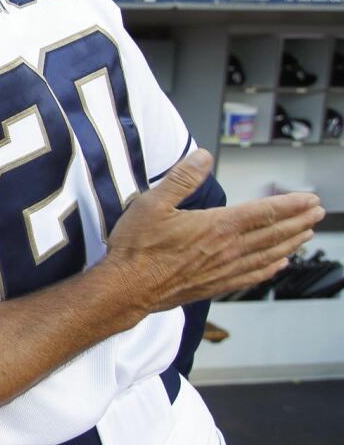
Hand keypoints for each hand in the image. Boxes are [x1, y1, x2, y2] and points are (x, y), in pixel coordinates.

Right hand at [104, 150, 321, 320]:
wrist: (127, 288)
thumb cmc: (138, 248)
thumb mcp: (152, 203)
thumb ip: (182, 178)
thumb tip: (203, 157)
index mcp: (217, 226)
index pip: (264, 212)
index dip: (290, 204)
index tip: (309, 198)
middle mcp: (228, 249)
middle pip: (273, 233)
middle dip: (298, 221)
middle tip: (317, 213)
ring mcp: (224, 269)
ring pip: (268, 254)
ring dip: (291, 243)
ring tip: (306, 234)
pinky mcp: (215, 285)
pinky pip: (252, 276)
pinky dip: (270, 268)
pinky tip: (279, 265)